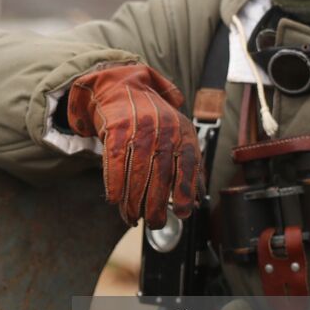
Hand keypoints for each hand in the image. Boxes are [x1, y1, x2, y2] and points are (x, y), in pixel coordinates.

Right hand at [66, 64, 201, 227]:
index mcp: (182, 132)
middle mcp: (163, 129)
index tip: (183, 213)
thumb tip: (196, 202)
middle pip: (161, 173)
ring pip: (137, 171)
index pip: (188, 163)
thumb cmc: (153, 118)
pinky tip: (114, 199)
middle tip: (154, 223)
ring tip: (132, 217)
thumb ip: (187, 164)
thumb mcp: (178, 133)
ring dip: (133, 200)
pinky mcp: (116, 128)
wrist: (122, 87)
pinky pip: (114, 161)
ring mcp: (139, 127)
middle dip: (156, 204)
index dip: (186, 190)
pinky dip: (114, 183)